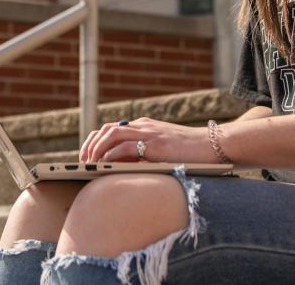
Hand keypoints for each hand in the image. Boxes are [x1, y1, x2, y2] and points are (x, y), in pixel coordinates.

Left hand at [79, 117, 216, 163]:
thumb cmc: (190, 152)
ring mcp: (148, 133)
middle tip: (82, 162)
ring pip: (111, 134)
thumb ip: (145, 154)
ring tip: (89, 164)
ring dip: (96, 149)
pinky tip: (104, 166)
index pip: (111, 129)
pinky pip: (124, 146)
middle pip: (106, 129)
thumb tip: (123, 168)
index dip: (95, 142)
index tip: (87, 157)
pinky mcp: (154, 144)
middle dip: (90, 145)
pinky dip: (110, 156)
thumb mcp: (163, 150)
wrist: (212, 145)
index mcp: (144, 126)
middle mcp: (143, 125)